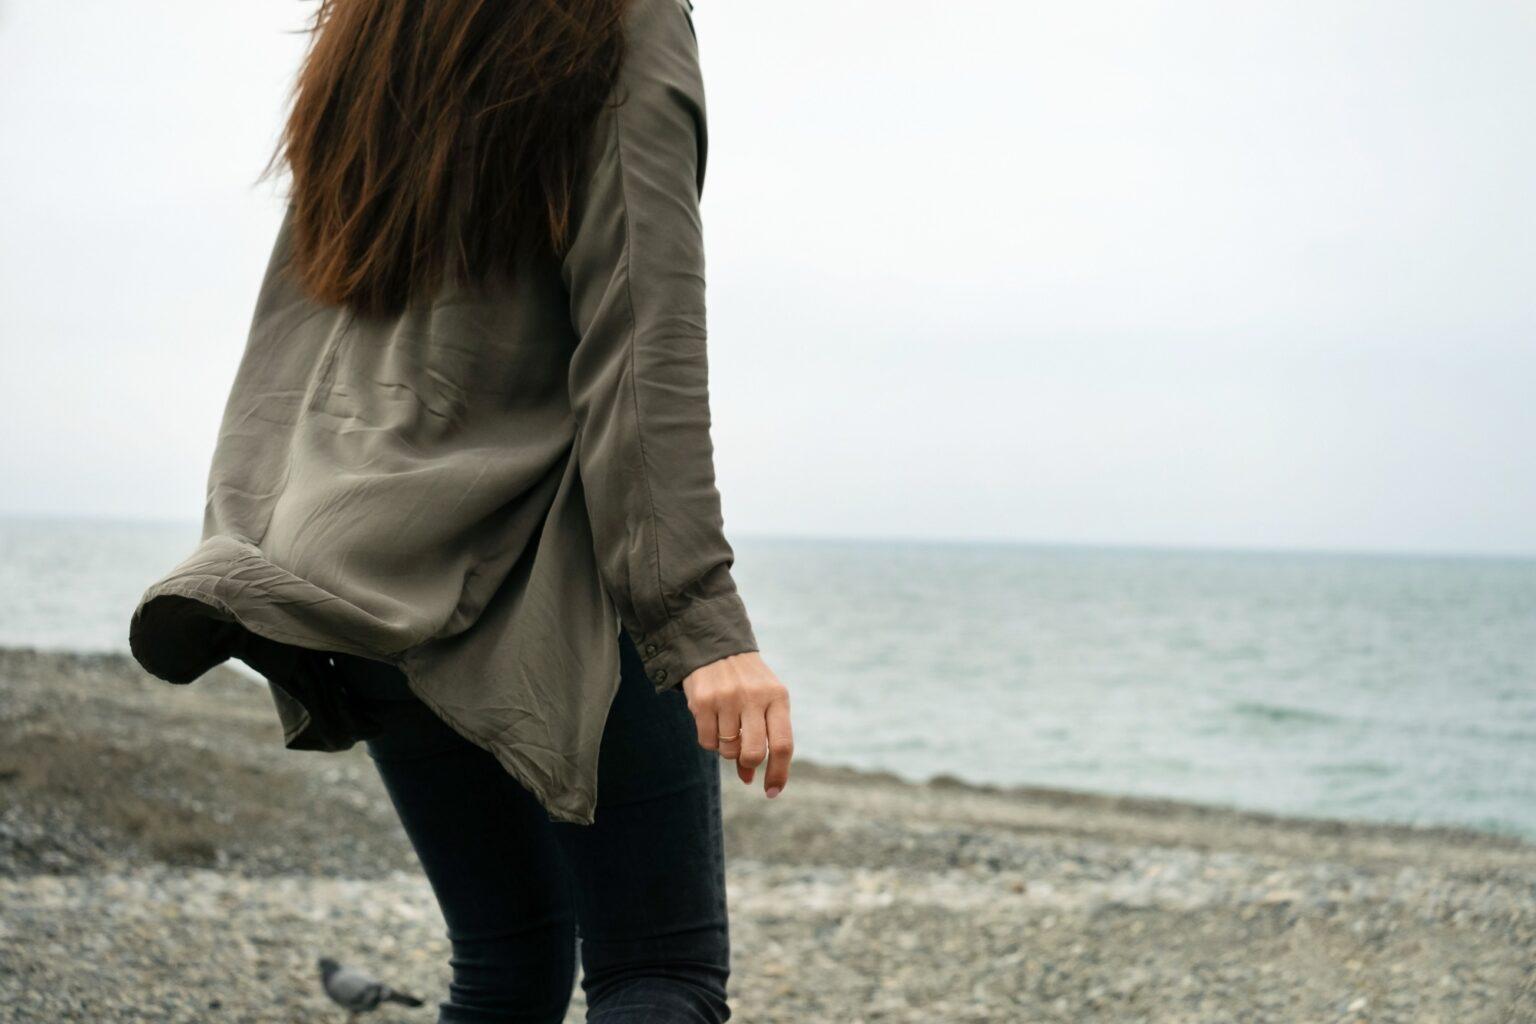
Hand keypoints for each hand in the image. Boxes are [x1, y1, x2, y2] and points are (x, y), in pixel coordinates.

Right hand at [681, 651, 792, 798]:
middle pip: (754, 752)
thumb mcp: (763, 703)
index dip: (779, 773)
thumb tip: (750, 778)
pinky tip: (711, 721)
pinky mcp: (702, 700)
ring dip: (726, 748)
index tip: (772, 792)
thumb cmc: (746, 683)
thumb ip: (763, 737)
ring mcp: (727, 698)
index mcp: (777, 697)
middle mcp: (754, 697)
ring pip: (727, 750)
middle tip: (742, 758)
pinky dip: (709, 741)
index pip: (783, 744)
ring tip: (726, 725)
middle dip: (748, 763)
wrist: (714, 645)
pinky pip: (707, 742)